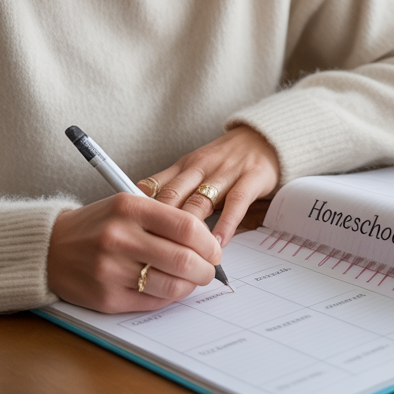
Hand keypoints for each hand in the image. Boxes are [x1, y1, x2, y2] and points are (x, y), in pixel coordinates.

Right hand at [46, 192, 220, 313]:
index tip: (213, 249)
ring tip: (191, 280)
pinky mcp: (107, 297)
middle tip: (209, 269)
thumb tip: (205, 242)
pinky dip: (168, 297)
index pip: (187, 226)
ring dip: (191, 286)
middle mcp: (120, 237)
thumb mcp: (125, 205)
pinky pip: (153, 302)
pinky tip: (167, 288)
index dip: (209, 242)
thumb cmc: (95, 225)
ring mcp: (112, 270)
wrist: (49, 248)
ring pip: (172, 286)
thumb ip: (163, 218)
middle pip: (185, 259)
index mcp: (129, 207)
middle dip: (207, 269)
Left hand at [140, 125, 280, 246]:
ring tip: (185, 256)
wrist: (263, 138)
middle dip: (160, 225)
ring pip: (201, 200)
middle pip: (173, 196)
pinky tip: (219, 242)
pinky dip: (226, 223)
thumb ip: (170, 188)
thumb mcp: (192, 169)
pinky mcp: (251, 177)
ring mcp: (225, 172)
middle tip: (152, 253)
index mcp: (183, 167)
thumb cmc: (224, 160)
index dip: (140, 213)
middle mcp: (200, 167)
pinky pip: (236, 202)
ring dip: (191, 230)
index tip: (129, 236)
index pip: (154, 188)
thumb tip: (140, 213)